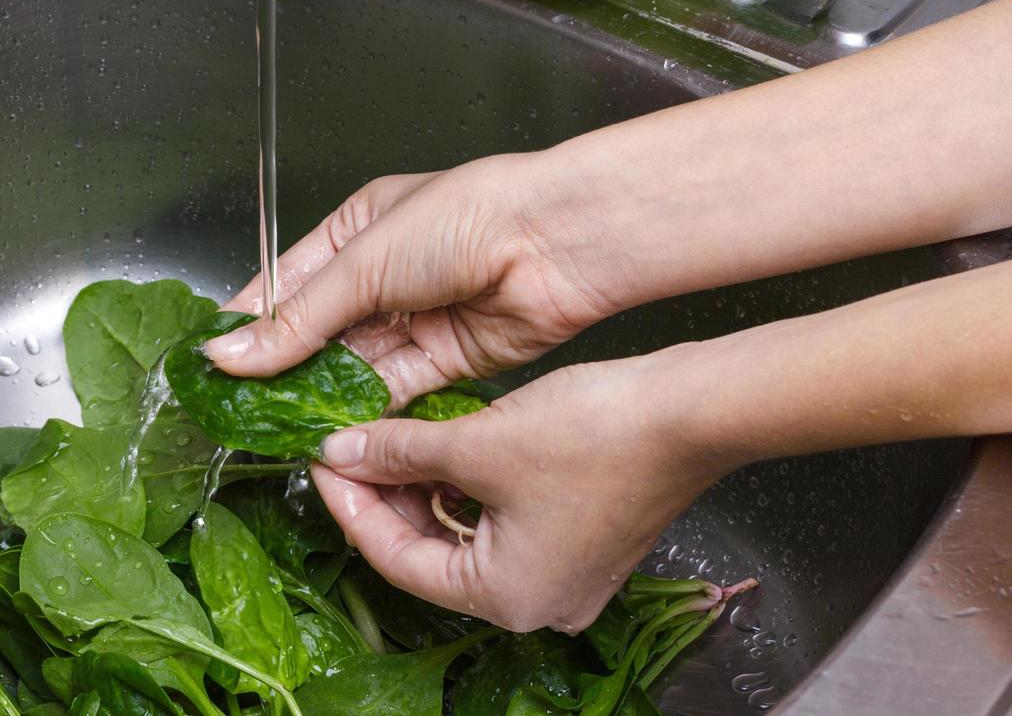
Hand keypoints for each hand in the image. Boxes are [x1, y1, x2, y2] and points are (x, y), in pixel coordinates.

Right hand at [204, 155, 626, 405]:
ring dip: (320, 396)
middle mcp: (383, 275)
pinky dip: (364, 411)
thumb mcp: (363, 264)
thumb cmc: (467, 218)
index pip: (285, 285)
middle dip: (282, 370)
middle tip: (238, 407)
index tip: (212, 364)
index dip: (249, 326)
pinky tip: (332, 430)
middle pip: (317, 333)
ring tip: (277, 426)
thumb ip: (298, 320)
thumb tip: (230, 354)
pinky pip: (393, 390)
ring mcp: (415, 318)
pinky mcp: (446, 358)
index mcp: (356, 230)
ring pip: (352, 367)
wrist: (555, 242)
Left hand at [310, 357, 727, 631]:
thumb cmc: (596, 436)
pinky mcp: (578, 539)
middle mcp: (537, 600)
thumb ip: (400, 451)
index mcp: (507, 598)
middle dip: (386, 495)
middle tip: (346, 447)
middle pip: (430, 551)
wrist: (690, 410)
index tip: (321, 462)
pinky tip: (438, 445)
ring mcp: (562, 573)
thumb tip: (342, 451)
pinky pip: (500, 521)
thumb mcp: (477, 443)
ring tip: (385, 440)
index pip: (397, 560)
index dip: (350, 506)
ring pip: (465, 533)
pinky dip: (466, 486)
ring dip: (423, 487)